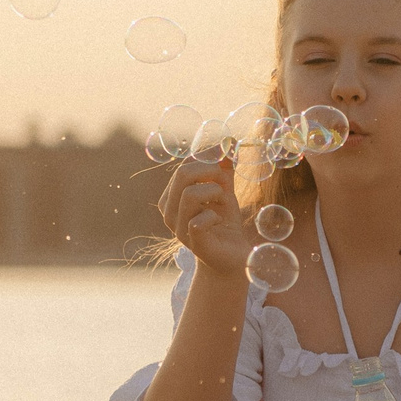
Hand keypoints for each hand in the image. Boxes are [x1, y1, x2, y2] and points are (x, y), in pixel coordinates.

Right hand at [156, 156, 250, 277]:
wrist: (232, 257)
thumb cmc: (224, 223)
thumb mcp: (225, 192)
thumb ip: (224, 170)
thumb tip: (229, 142)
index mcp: (171, 197)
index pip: (184, 166)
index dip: (207, 159)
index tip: (226, 162)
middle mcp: (169, 212)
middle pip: (183, 174)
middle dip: (210, 170)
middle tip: (226, 180)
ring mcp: (178, 229)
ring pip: (190, 194)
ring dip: (214, 192)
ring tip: (223, 201)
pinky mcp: (192, 242)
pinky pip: (199, 220)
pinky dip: (214, 216)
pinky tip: (219, 221)